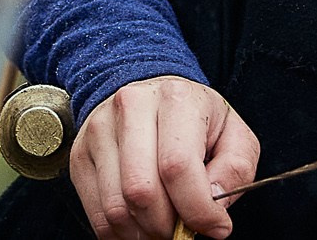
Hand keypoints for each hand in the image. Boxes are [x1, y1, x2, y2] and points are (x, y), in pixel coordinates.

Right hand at [70, 76, 258, 239]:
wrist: (149, 91)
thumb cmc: (195, 117)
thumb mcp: (233, 133)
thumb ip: (235, 169)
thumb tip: (213, 204)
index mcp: (175, 98)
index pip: (177, 166)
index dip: (198, 210)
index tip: (216, 227)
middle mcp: (131, 107)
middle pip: (142, 191)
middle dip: (168, 226)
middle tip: (185, 229)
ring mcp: (99, 130)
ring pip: (116, 208)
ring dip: (144, 233)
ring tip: (164, 225)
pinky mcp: (80, 155)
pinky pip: (97, 215)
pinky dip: (122, 234)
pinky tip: (141, 223)